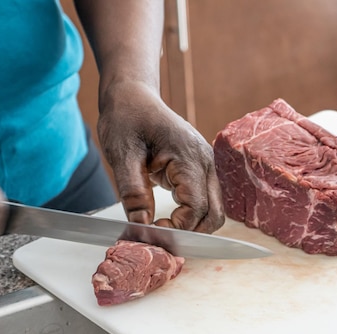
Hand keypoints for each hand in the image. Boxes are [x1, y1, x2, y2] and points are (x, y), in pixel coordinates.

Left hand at [97, 81, 224, 233]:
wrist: (133, 96)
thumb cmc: (126, 119)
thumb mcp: (121, 155)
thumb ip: (133, 192)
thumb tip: (141, 225)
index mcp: (189, 157)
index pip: (197, 207)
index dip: (177, 227)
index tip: (151, 230)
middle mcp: (206, 162)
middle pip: (215, 214)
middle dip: (191, 232)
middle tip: (160, 234)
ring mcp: (207, 165)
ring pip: (214, 210)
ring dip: (193, 225)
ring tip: (163, 226)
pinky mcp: (201, 169)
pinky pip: (206, 200)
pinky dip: (192, 214)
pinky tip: (170, 216)